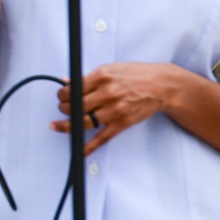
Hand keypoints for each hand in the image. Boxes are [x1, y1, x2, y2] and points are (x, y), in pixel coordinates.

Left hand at [50, 62, 178, 155]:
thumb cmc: (136, 75)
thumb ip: (88, 77)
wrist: (161, 86)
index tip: (61, 96)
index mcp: (102, 76)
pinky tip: (79, 151)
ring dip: (67, 125)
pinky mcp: (122, 123)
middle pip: (75, 105)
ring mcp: (114, 110)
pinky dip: (89, 146)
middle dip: (63, 108)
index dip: (63, 94)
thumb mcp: (110, 68)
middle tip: (62, 108)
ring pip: (84, 122)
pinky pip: (102, 138)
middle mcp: (107, 93)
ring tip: (58, 125)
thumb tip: (67, 82)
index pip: (73, 88)